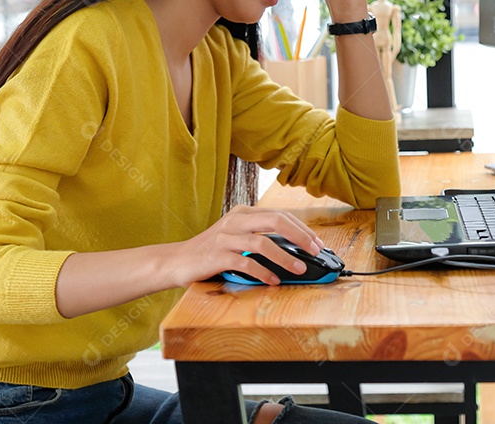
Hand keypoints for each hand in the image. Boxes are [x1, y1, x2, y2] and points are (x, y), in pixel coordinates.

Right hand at [163, 206, 327, 287]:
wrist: (176, 261)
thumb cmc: (211, 252)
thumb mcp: (236, 237)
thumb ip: (259, 237)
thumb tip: (295, 251)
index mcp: (243, 212)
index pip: (281, 215)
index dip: (303, 229)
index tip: (318, 243)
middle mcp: (235, 220)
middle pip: (276, 221)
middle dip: (301, 237)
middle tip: (315, 252)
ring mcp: (225, 237)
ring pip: (263, 242)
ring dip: (285, 257)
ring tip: (299, 269)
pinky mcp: (217, 255)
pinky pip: (246, 262)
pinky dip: (263, 272)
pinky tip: (273, 281)